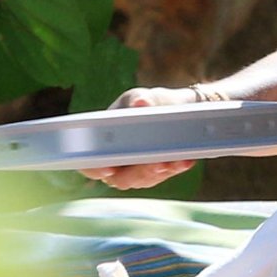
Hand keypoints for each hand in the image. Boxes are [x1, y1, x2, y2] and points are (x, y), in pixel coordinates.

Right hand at [76, 87, 197, 189]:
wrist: (171, 107)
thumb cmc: (143, 103)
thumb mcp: (137, 97)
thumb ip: (137, 100)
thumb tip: (141, 103)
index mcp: (99, 144)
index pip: (89, 163)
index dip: (95, 168)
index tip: (108, 168)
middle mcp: (116, 163)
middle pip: (121, 178)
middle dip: (139, 172)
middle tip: (155, 163)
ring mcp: (137, 171)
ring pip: (145, 179)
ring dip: (160, 171)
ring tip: (175, 160)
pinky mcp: (158, 172)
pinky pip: (165, 174)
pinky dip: (176, 167)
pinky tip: (186, 159)